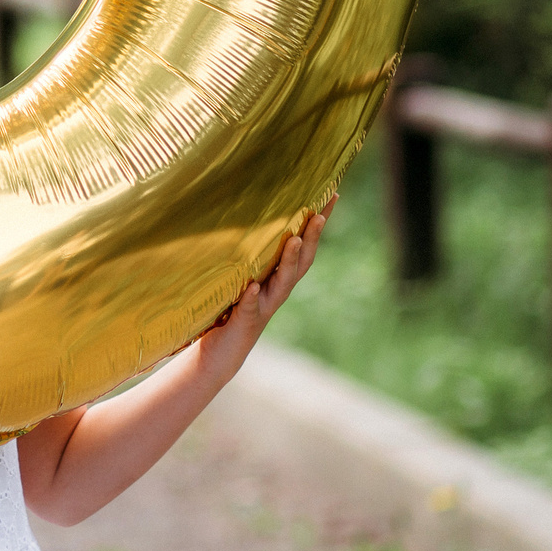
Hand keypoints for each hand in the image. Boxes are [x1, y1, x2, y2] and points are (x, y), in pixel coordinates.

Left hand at [192, 193, 333, 387]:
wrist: (219, 354)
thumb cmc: (229, 310)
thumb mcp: (241, 279)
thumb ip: (249, 256)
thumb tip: (246, 213)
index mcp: (277, 278)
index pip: (303, 247)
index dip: (318, 223)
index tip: (331, 196)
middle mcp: (275, 291)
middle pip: (300, 262)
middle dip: (311, 238)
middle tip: (318, 215)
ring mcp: (261, 307)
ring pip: (281, 283)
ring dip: (288, 261)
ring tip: (293, 240)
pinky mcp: (243, 322)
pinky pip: (248, 308)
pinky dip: (250, 297)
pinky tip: (253, 288)